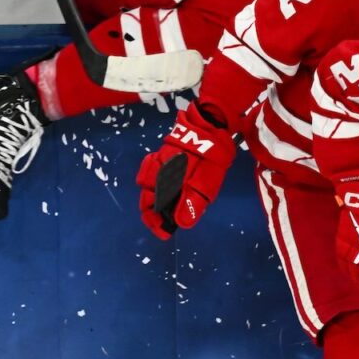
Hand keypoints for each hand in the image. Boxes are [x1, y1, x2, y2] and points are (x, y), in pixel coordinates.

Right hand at [136, 102, 236, 239]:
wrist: (211, 124)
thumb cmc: (210, 155)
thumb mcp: (205, 182)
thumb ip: (191, 202)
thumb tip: (180, 223)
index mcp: (164, 180)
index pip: (151, 206)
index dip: (155, 223)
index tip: (164, 234)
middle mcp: (156, 170)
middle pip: (147, 195)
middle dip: (153, 211)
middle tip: (166, 222)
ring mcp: (159, 159)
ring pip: (148, 181)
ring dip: (155, 196)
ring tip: (168, 205)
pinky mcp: (165, 151)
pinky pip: (154, 168)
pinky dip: (158, 180)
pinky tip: (170, 184)